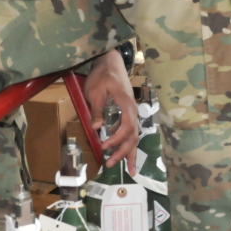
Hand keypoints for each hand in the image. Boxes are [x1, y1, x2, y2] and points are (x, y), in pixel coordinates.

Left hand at [84, 49, 138, 171]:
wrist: (111, 61)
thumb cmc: (103, 74)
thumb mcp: (95, 91)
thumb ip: (97, 109)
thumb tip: (97, 128)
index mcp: (127, 105)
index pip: (127, 128)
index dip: (116, 139)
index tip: (103, 145)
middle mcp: (133, 111)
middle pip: (133, 136)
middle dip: (123, 152)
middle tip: (110, 164)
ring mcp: (132, 112)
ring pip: (134, 136)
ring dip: (128, 152)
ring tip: (126, 169)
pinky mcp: (128, 113)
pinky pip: (130, 131)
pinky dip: (128, 144)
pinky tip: (122, 152)